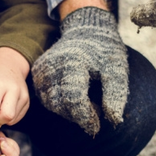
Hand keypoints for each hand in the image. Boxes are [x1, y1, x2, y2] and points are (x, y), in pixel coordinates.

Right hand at [32, 6, 128, 135]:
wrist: (86, 29)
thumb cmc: (104, 49)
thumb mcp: (117, 69)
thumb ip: (116, 94)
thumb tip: (113, 120)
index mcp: (73, 63)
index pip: (74, 99)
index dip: (86, 117)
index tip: (98, 126)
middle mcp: (52, 66)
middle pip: (60, 104)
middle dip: (78, 116)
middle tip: (95, 114)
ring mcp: (42, 70)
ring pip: (51, 104)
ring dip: (68, 112)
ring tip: (86, 105)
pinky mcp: (37, 73)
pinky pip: (45, 98)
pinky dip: (59, 104)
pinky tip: (75, 99)